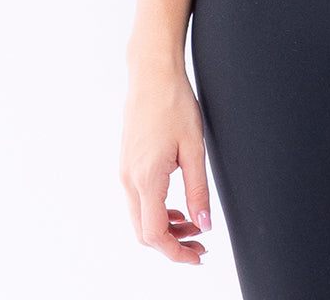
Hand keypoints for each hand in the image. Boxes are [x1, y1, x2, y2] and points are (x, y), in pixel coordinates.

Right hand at [120, 65, 212, 264]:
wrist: (151, 74)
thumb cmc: (174, 103)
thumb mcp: (194, 147)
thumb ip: (199, 189)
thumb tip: (205, 224)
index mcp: (146, 178)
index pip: (156, 234)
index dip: (177, 252)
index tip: (199, 256)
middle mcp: (129, 179)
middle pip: (145, 233)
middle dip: (173, 245)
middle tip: (201, 244)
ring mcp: (125, 172)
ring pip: (140, 218)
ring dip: (166, 228)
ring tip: (194, 225)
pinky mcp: (127, 164)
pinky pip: (138, 201)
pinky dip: (157, 212)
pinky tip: (178, 206)